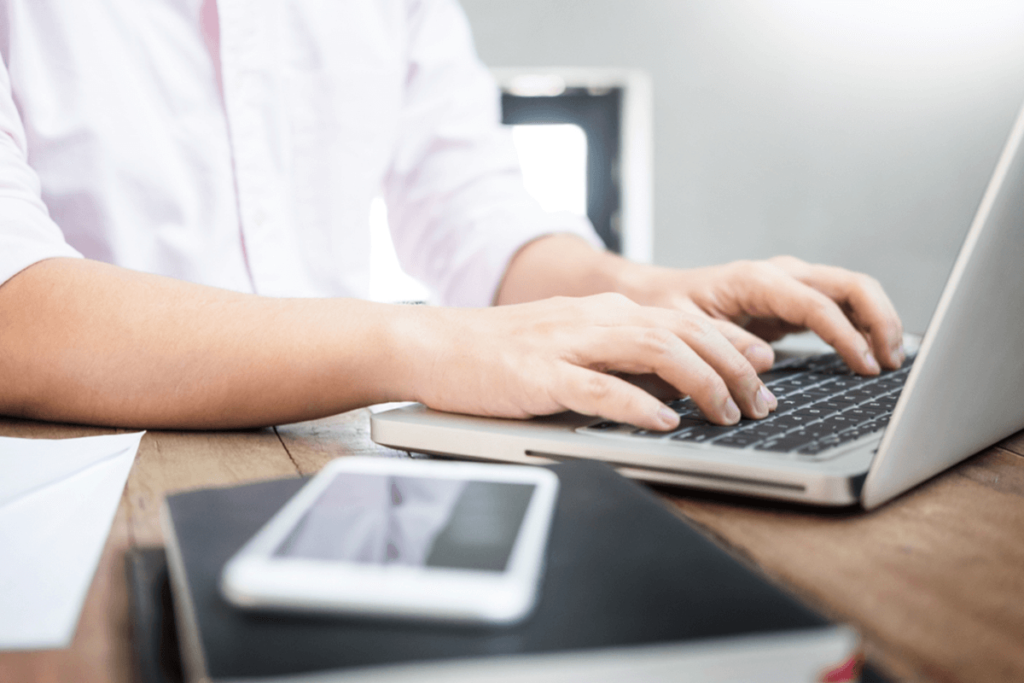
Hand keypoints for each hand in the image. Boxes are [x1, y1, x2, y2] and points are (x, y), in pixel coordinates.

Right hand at [397, 294, 778, 431]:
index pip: (684, 319)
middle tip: (761, 402)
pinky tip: (665, 421)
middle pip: (682, 331)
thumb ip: (616, 355)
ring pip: (653, 351)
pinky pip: (599, 387)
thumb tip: (670, 383)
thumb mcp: (569, 343)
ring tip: (727, 412)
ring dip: (699, 381)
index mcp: (604, 312)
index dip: (731, 344)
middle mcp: (594, 319)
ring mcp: (567, 344)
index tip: (763, 370)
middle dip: (731, 366)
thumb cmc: (499, 352)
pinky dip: (638, 404)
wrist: (433, 343)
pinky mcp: (540, 374)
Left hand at [619, 255, 904, 375]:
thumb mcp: (681, 327)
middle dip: (880, 319)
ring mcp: (791, 287)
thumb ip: (721, 341)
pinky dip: (862, 327)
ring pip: (853, 292)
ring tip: (891, 361)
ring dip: (878, 322)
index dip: (846, 334)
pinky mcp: (793, 303)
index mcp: (755, 280)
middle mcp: (780, 276)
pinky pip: (839, 308)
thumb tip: (763, 361)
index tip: (866, 365)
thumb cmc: (665, 309)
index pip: (816, 303)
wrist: (655, 297)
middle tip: (893, 362)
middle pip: (850, 285)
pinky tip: (871, 355)